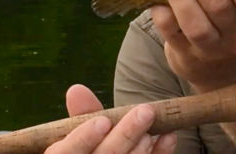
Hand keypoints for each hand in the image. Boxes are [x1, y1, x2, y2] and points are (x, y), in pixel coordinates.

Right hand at [44, 84, 176, 153]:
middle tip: (146, 111)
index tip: (102, 122)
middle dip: (126, 134)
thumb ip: (83, 114)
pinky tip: (169, 136)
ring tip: (152, 123)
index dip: (83, 139)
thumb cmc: (93, 146)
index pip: (66, 153)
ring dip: (142, 145)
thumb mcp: (84, 133)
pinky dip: (160, 153)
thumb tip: (76, 89)